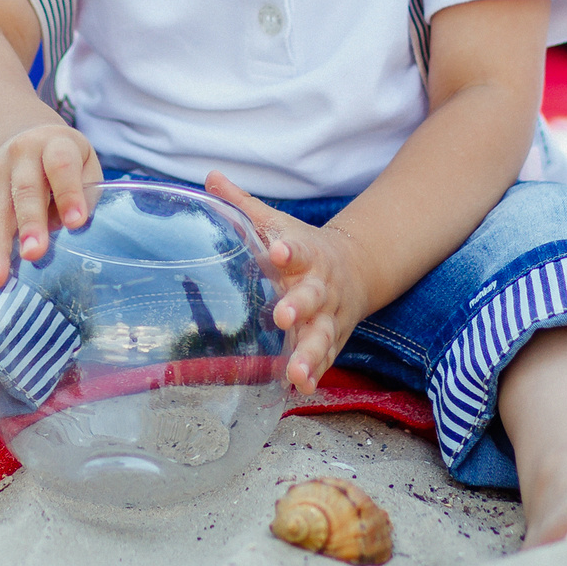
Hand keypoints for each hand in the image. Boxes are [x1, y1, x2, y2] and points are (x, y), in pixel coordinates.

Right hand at [0, 124, 101, 295]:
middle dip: (28, 224)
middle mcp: (20, 158)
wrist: (26, 140)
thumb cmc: (66, 162)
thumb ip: (85, 193)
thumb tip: (74, 230)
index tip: (76, 223)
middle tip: (33, 253)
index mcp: (52, 145)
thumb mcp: (85, 163)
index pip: (60, 166)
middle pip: (23, 191)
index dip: (68, 193)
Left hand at [208, 172, 371, 393]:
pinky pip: (326, 359)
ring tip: (295, 370)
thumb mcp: (278, 223)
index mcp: (307, 255)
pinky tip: (300, 388)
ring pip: (322, 335)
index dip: (289, 249)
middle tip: (283, 314)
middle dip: (300, 306)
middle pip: (313, 296)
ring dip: (309, 353)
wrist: (357, 268)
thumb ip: (243, 205)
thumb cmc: (303, 248)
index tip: (277, 251)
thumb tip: (210, 177)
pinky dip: (315, 373)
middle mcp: (321, 287)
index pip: (299, 249)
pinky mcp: (332, 340)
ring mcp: (329, 317)